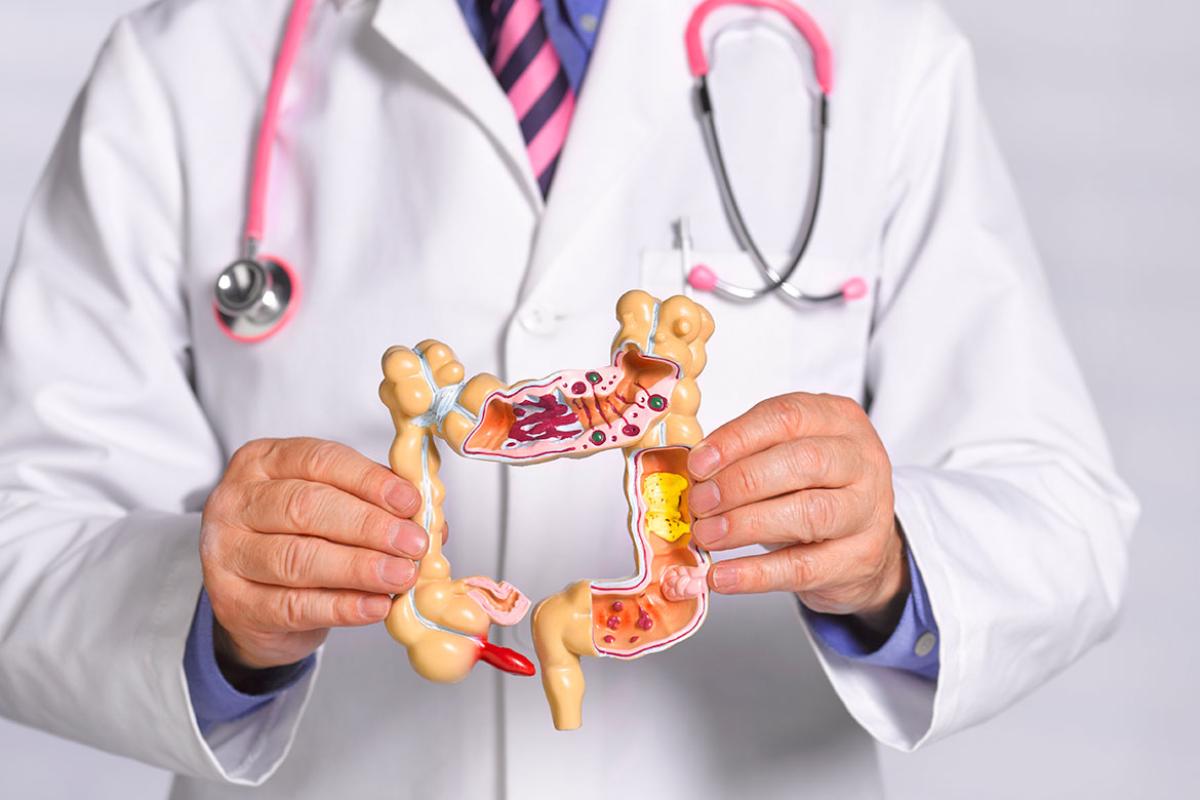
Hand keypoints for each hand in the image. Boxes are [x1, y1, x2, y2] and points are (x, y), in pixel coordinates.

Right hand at [200, 438, 426, 669]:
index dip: (369, 481)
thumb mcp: (330, 504)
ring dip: (359, 567)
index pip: (319, 461)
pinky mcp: (233, 603)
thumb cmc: (298, 537)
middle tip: (413, 543)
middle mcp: (236, 502)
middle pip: (306, 507)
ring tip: (402, 575)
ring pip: (298, 558)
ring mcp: (226, 553)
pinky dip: (342, 607)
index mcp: (262, 462)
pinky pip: (294, 605)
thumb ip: (372, 501)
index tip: (410, 501)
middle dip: (369, 526)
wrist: (253, 598)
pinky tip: (375, 604)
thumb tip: (427, 515)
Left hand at [687, 394, 907, 635]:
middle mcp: (861, 459)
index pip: (787, 417)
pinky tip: (722, 575)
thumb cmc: (813, 489)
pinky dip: (756, 574)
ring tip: (707, 534)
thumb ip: (745, 456)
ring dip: (746, 524)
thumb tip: (694, 474)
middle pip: (803, 462)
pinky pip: (803, 567)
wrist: (861, 545)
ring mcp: (868, 511)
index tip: (698, 464)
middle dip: (741, 482)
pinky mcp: (858, 559)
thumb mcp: (784, 457)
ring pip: (809, 513)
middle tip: (700, 503)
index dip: (737, 439)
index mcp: (838, 419)